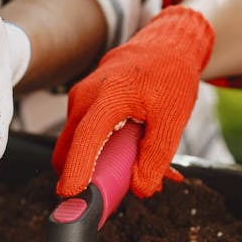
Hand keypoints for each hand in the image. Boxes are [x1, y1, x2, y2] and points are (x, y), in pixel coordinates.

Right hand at [52, 5, 213, 198]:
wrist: (164, 46)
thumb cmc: (170, 75)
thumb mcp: (173, 118)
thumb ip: (157, 156)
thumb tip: (140, 188)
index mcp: (108, 96)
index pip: (86, 139)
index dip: (76, 170)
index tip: (71, 195)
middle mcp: (85, 97)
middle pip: (69, 149)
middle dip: (82, 177)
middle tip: (110, 194)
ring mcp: (79, 100)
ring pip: (75, 145)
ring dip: (97, 163)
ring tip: (133, 166)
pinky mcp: (81, 104)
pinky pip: (82, 135)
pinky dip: (100, 150)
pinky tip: (128, 149)